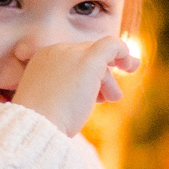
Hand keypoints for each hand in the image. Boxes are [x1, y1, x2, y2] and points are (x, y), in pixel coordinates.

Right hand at [11, 37, 138, 134]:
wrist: (37, 123)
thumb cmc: (42, 122)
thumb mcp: (49, 103)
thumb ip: (63, 92)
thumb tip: (87, 95)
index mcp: (42, 59)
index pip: (69, 58)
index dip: (85, 73)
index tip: (95, 93)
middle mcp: (56, 51)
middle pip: (85, 55)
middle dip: (101, 72)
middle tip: (111, 94)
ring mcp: (72, 53)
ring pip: (98, 57)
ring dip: (108, 79)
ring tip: (113, 99)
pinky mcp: (89, 60)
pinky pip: (111, 45)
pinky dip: (122, 51)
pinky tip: (131, 65)